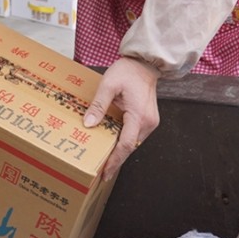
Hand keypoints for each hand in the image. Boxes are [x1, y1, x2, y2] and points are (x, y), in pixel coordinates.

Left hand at [84, 56, 161, 180]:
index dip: (114, 160)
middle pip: (130, 147)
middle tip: (102, 173)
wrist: (144, 64)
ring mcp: (150, 122)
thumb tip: (89, 124)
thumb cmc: (127, 71)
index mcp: (139, 116)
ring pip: (133, 143)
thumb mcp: (109, 85)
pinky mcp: (148, 120)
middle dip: (116, 160)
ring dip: (120, 151)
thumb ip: (98, 105)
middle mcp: (148, 123)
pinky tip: (113, 144)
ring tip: (105, 161)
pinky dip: (124, 141)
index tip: (105, 172)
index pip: (125, 145)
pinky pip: (135, 135)